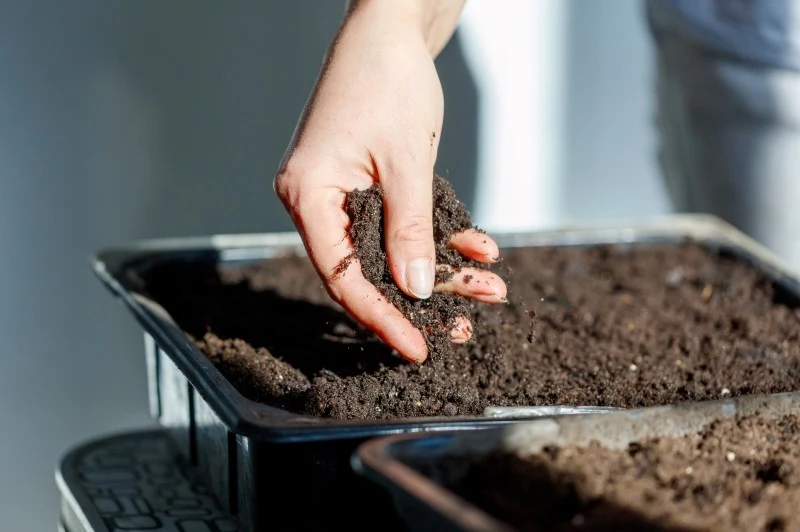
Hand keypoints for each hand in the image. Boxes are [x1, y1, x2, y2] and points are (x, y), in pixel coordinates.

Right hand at [274, 1, 505, 361]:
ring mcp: (344, 193)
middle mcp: (319, 200)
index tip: (417, 347)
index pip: (341, 276)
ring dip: (441, 269)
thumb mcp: (406, 161)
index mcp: (309, 195)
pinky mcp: (370, 184)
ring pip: (391, 250)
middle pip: (367, 270)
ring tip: (489, 287)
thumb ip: (410, 229)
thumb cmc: (388, 80)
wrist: (392, 27)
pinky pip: (404, 224)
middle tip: (463, 327)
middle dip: (421, 298)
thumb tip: (414, 291)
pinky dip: (440, 235)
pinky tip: (480, 247)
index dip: (381, 317)